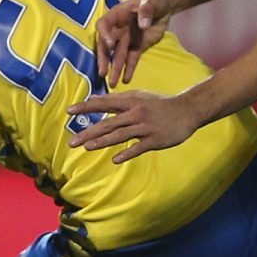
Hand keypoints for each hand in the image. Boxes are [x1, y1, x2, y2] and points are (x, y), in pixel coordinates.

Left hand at [67, 89, 201, 162]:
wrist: (187, 110)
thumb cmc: (160, 104)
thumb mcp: (139, 96)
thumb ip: (117, 99)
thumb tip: (92, 100)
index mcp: (131, 101)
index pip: (104, 103)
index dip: (86, 107)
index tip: (69, 111)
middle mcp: (136, 113)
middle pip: (109, 123)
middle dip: (89, 132)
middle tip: (72, 141)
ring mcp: (146, 126)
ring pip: (121, 135)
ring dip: (103, 141)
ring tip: (87, 147)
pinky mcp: (155, 139)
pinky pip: (139, 147)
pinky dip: (127, 153)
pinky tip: (115, 160)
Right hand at [95, 0, 176, 86]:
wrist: (165, 4)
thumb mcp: (151, 0)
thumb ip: (146, 10)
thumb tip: (142, 24)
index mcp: (117, 15)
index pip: (104, 25)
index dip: (104, 35)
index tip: (109, 45)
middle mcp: (119, 29)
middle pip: (107, 45)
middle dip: (104, 59)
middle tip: (102, 73)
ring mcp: (127, 39)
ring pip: (118, 56)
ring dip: (115, 69)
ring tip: (112, 83)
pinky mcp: (138, 46)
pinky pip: (132, 59)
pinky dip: (129, 69)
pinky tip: (126, 80)